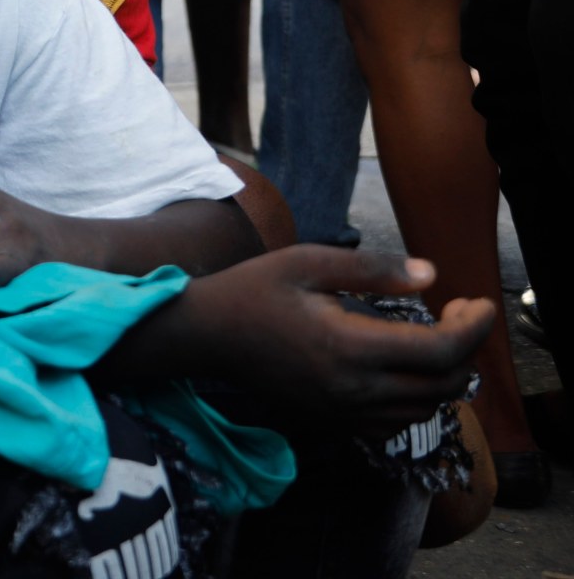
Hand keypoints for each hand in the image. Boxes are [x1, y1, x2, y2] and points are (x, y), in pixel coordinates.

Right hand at [168, 247, 492, 434]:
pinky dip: (416, 401)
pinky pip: (395, 424)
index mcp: (349, 346)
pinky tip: (404, 371)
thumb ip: (372, 268)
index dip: (473, 328)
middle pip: (442, 384)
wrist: (205, 335)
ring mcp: (342, 412)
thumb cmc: (253, 289)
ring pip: (424, 408)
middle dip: (466, 349)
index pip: (440, 350)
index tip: (479, 302)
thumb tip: (431, 275)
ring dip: (445, 376)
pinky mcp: (332, 422)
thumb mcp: (308, 261)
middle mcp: (352, 389)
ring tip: (436, 339)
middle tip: (457, 314)